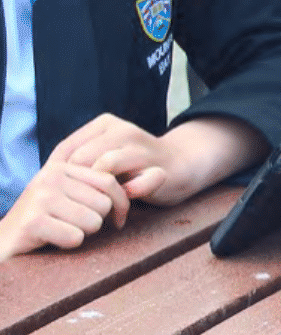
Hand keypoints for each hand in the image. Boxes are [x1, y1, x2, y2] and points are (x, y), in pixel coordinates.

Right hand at [0, 156, 129, 259]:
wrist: (2, 245)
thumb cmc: (46, 223)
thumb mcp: (73, 198)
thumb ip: (104, 188)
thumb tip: (158, 177)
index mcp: (63, 166)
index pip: (110, 182)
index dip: (121, 204)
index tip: (118, 221)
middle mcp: (51, 175)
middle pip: (104, 204)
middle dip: (96, 222)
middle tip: (74, 227)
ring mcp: (40, 196)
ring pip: (93, 221)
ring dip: (81, 234)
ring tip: (60, 231)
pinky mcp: (33, 220)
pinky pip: (76, 237)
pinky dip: (67, 244)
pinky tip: (49, 240)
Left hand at [59, 113, 266, 207]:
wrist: (182, 162)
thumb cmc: (134, 164)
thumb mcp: (103, 155)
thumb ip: (78, 160)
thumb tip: (44, 180)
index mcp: (105, 124)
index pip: (66, 149)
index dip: (58, 177)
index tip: (62, 197)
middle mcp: (123, 130)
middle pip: (82, 159)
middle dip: (78, 187)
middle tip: (79, 207)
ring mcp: (143, 147)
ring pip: (106, 167)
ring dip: (100, 194)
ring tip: (99, 210)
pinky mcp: (161, 167)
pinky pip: (138, 185)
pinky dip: (129, 197)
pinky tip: (125, 208)